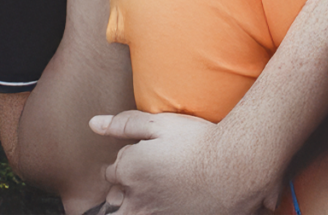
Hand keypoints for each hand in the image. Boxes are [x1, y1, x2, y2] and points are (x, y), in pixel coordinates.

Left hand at [91, 110, 280, 214]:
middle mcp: (135, 197)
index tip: (139, 155)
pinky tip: (166, 198)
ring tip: (153, 189)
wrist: (233, 167)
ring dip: (132, 204)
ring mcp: (152, 214)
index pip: (110, 171)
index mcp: (129, 169)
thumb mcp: (160, 123)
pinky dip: (151, 209)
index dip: (123, 162)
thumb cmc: (198, 141)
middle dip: (122, 188)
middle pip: (113, 199)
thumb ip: (125, 124)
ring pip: (125, 213)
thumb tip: (93, 124)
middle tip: (145, 175)